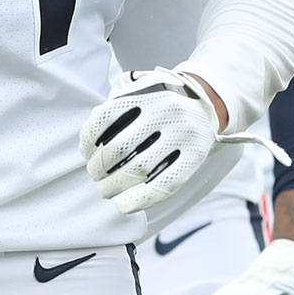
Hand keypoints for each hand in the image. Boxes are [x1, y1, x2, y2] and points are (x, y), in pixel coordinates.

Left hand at [81, 68, 227, 214]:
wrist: (207, 102)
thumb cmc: (164, 102)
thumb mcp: (141, 90)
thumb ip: (117, 108)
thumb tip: (88, 145)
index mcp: (146, 93)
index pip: (104, 118)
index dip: (88, 140)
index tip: (86, 153)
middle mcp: (166, 111)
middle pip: (118, 147)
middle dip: (98, 167)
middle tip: (95, 175)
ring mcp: (183, 135)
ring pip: (138, 169)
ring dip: (113, 185)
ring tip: (105, 190)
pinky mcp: (195, 156)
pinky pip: (165, 184)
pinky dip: (139, 199)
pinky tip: (123, 205)